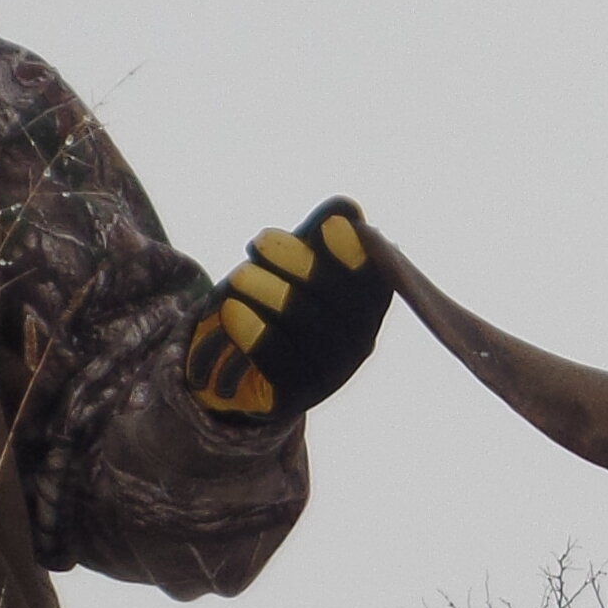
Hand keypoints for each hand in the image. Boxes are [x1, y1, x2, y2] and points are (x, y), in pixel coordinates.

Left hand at [190, 198, 390, 419]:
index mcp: (369, 307)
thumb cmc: (278, 300)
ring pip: (308, 330)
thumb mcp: (298, 263)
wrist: (240, 364)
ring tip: (238, 276)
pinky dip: (254, 333)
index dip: (356, 255)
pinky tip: (232, 310)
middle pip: (340, 304)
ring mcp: (331, 374)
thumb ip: (322, 235)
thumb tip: (348, 211)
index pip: (375, 281)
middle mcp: (360, 343)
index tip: (329, 229)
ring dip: (269, 294)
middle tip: (257, 243)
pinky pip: (279, 363)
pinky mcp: (296, 396)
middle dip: (299, 267)